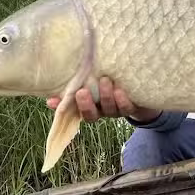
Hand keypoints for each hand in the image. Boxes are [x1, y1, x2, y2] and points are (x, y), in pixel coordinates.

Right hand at [46, 77, 160, 122]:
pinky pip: (127, 108)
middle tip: (82, 91)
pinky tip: (120, 90)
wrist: (143, 90)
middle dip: (85, 105)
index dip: (63, 107)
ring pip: (109, 109)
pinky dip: (123, 100)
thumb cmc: (113, 81)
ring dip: (105, 97)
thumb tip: (52, 87)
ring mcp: (117, 110)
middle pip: (91, 115)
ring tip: (105, 81)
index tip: (52, 101)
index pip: (73, 110)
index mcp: (90, 106)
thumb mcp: (94, 80)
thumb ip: (77, 81)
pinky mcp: (132, 107)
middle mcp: (102, 111)